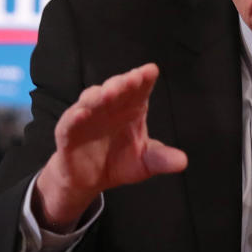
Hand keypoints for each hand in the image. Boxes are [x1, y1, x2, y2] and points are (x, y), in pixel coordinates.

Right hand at [34, 63, 187, 231]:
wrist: (90, 180)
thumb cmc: (120, 161)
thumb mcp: (145, 163)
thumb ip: (162, 159)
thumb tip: (183, 162)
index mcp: (131, 107)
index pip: (139, 88)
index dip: (144, 78)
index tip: (151, 71)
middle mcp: (109, 106)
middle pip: (116, 88)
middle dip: (123, 82)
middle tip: (132, 79)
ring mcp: (87, 116)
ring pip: (91, 99)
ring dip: (99, 95)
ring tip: (108, 94)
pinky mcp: (68, 132)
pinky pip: (69, 122)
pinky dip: (74, 117)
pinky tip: (81, 114)